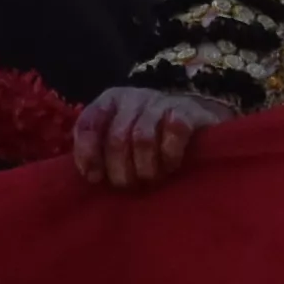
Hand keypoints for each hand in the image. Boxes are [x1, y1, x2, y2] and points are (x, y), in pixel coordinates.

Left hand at [71, 81, 231, 188]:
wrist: (196, 118)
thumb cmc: (150, 137)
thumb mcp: (120, 140)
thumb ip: (100, 151)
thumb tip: (90, 174)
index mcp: (110, 101)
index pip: (89, 123)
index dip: (87, 154)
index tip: (95, 178)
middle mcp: (133, 97)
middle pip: (117, 137)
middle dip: (120, 170)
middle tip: (128, 186)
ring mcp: (161, 102)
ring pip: (143, 137)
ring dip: (145, 167)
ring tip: (150, 180)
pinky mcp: (188, 110)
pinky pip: (174, 130)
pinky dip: (169, 154)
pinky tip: (170, 166)